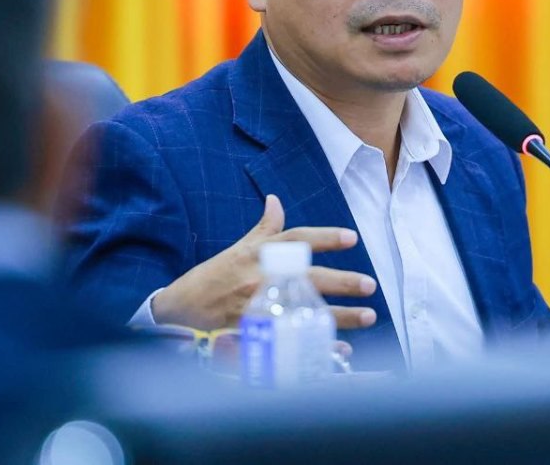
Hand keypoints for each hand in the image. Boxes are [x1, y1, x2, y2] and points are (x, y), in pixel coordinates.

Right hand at [150, 194, 378, 329]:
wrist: (179, 311)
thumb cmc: (211, 279)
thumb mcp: (236, 249)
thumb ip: (263, 229)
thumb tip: (276, 200)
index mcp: (259, 255)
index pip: (297, 240)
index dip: (325, 238)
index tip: (352, 238)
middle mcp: (261, 279)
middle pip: (309, 277)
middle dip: (342, 281)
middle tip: (369, 285)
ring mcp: (260, 308)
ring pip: (307, 312)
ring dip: (340, 316)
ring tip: (369, 317)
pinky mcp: (257, 335)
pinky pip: (294, 342)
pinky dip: (317, 347)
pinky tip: (340, 349)